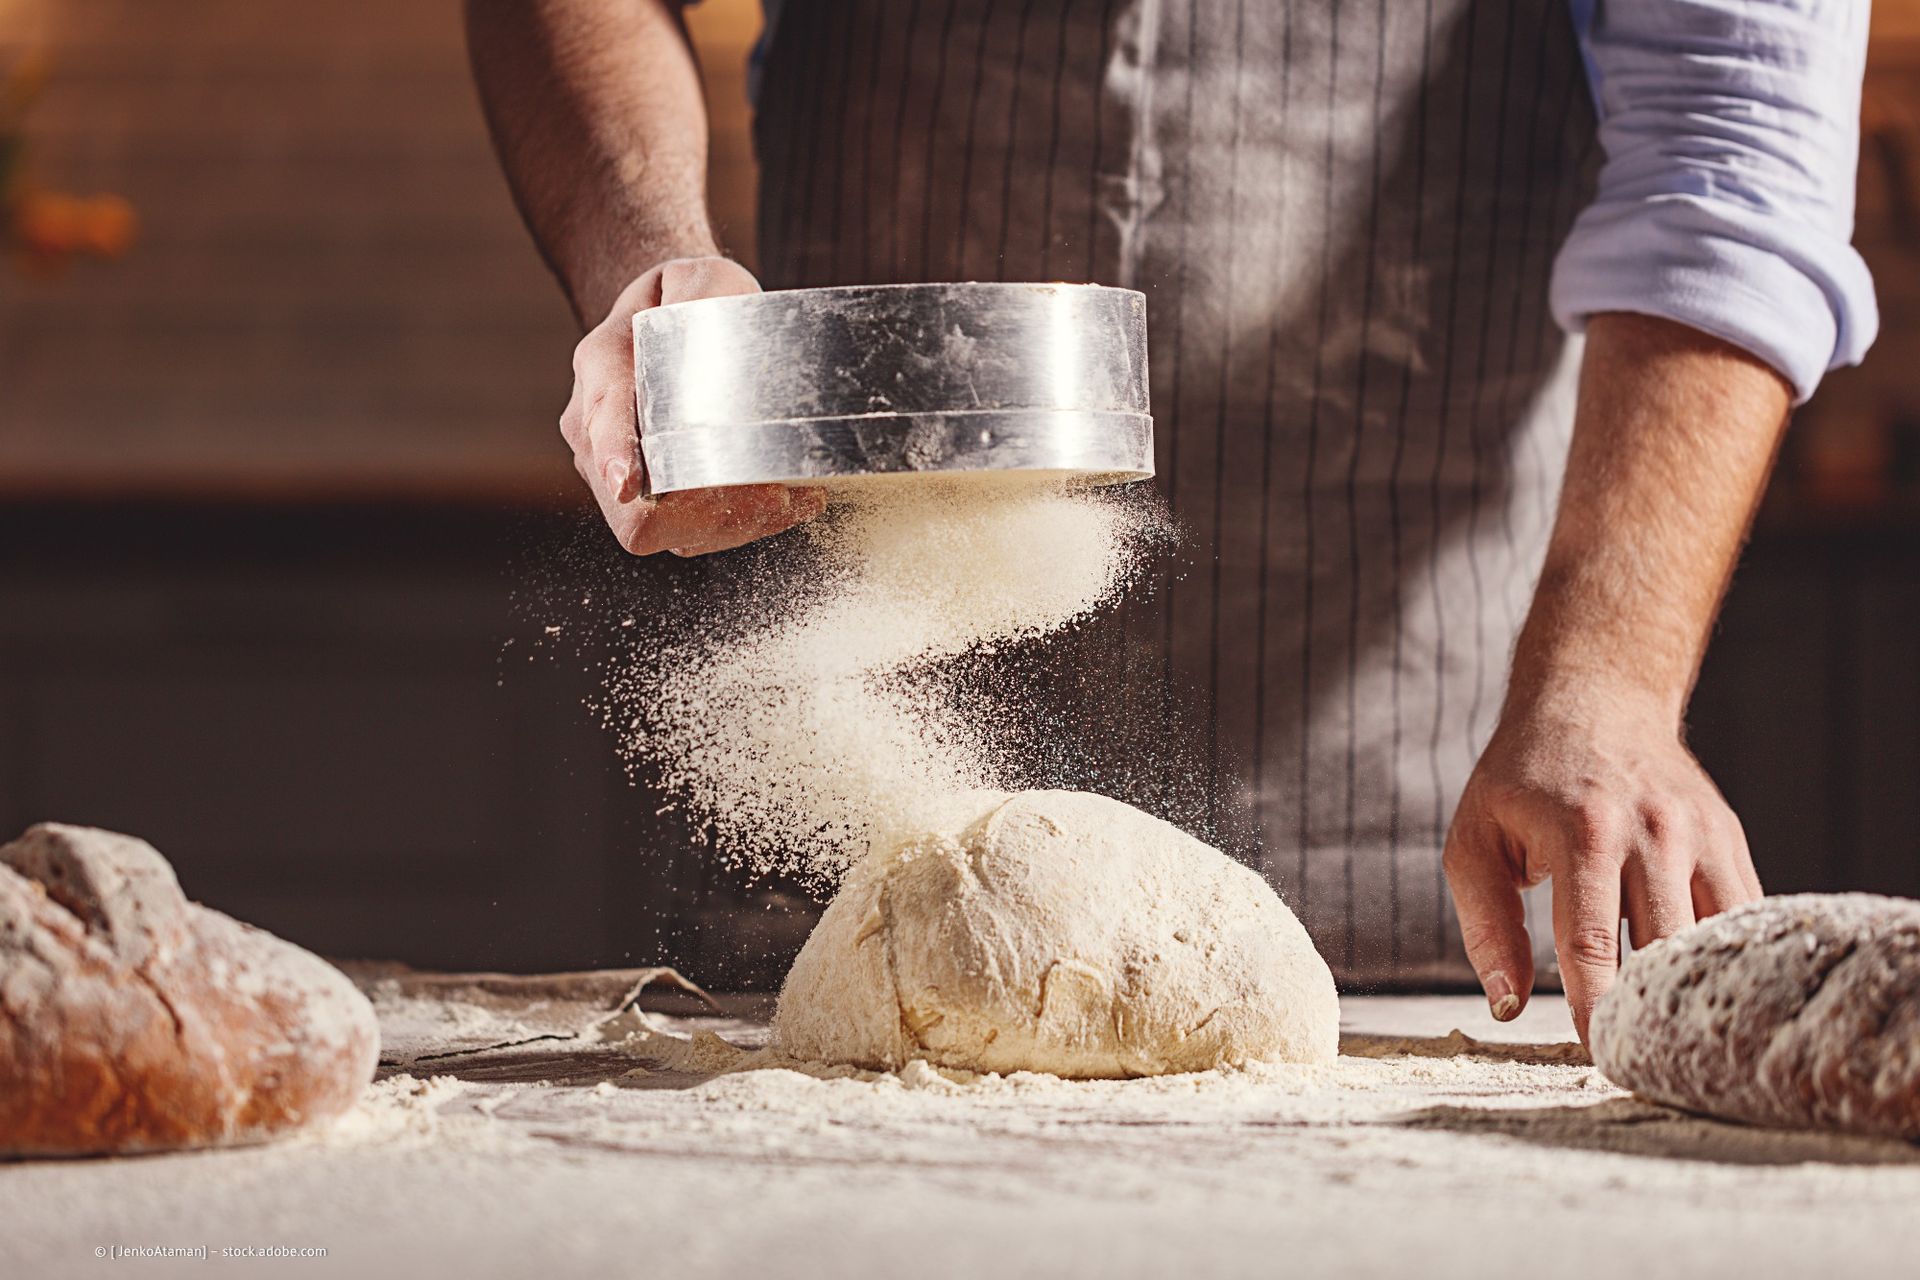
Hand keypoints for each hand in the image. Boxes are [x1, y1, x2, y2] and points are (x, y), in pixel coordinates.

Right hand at [561, 256, 826, 555]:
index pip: (601, 423)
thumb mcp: (699, 278)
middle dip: (704, 514)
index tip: (628, 483)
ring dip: (729, 526)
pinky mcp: (645, 496)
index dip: (614, 457)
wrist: (660, 318)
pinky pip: (680, 534)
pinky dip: (732, 528)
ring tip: (795, 499)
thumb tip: (722, 326)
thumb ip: (705, 294)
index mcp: (601, 368)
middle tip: (779, 496)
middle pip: (631, 506)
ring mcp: (612, 471)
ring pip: (661, 529)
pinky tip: (782, 505)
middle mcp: (593, 429)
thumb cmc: (688, 296)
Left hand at [1442, 685, 1762, 1042]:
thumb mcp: (1475, 840)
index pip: (1592, 944)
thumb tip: (1508, 1005)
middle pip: (1662, 949)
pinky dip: (1724, 958)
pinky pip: (1740, 915)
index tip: (1596, 1060)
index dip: (1596, 1012)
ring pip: (1712, 937)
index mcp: (1582, 833)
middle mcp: (1651, 832)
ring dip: (1695, 991)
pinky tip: (1703, 990)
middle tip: (1635, 1066)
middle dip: (1649, 1013)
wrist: (1595, 700)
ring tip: (1672, 1041)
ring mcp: (1698, 834)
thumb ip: (1487, 924)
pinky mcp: (1728, 839)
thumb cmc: (1521, 781)